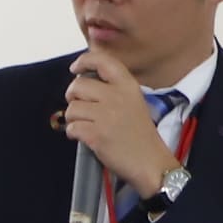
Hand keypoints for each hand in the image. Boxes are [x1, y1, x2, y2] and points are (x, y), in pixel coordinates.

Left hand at [61, 45, 180, 196]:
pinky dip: (74, 133)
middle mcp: (117, 97)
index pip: (102, 61)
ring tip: (84, 125)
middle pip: (78, 85)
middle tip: (79, 106)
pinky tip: (85, 137)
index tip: (75, 68)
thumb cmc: (141, 135)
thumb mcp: (135, 102)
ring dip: (73, 118)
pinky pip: (71, 127)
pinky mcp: (96, 134)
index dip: (84, 61)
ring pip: (71, 108)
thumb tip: (84, 82)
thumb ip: (114, 89)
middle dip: (72, 97)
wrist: (150, 162)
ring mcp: (106, 116)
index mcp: (128, 86)